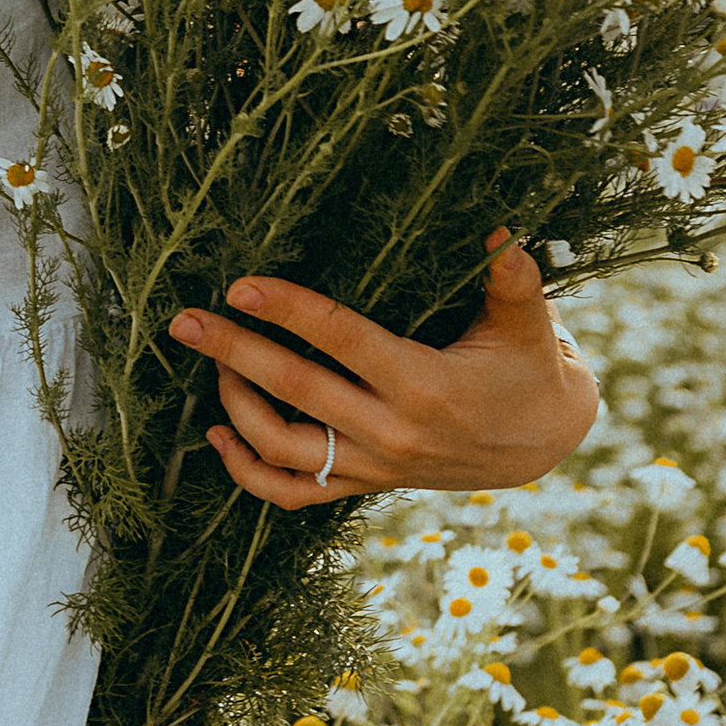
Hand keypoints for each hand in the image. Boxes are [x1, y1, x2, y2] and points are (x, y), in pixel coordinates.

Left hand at [174, 232, 598, 510]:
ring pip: (285, 449)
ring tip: (210, 362)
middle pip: (298, 393)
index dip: (289, 311)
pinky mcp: (366, 484)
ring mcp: (375, 466)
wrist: (542, 444)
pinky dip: (248, 472)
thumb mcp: (529, 325)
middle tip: (184, 321)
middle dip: (235, 353)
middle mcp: (393, 433)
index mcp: (426, 385)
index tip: (240, 285)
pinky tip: (217, 437)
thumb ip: (516, 282)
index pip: (343, 341)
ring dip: (236, 407)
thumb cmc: (529, 368)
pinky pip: (294, 492)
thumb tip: (503, 234)